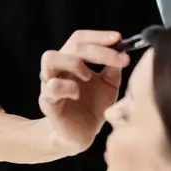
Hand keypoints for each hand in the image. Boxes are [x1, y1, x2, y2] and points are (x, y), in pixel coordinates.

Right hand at [38, 30, 129, 154]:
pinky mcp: (48, 101)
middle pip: (71, 45)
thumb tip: (122, 51)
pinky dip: (69, 87)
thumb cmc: (93, 107)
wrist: (81, 135)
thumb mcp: (109, 84)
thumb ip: (113, 67)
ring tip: (89, 76)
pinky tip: (78, 95)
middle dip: (97, 49)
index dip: (97, 36)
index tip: (118, 38)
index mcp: (71, 60)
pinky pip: (52, 87)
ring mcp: (50, 83)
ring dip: (74, 63)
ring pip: (50, 58)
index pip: (79, 38)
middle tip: (117, 59)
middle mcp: (58, 68)